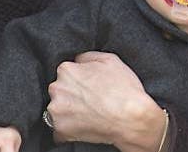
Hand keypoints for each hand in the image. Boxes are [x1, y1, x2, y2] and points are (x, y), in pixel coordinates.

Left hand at [46, 51, 166, 151]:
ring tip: (89, 113)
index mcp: (67, 70)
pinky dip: (69, 128)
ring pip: (58, 110)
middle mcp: (57, 89)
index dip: (79, 79)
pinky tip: (85, 125)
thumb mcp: (110, 60)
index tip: (89, 86)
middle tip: (90, 100)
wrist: (131, 118)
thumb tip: (78, 60)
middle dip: (71, 94)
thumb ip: (88, 57)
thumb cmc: (123, 88)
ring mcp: (57, 111)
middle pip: (60, 91)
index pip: (66, 73)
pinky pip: (60, 129)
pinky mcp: (61, 130)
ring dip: (69, 112)